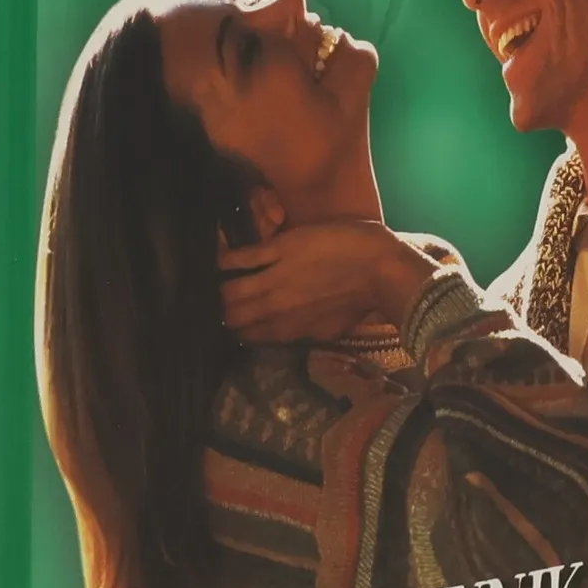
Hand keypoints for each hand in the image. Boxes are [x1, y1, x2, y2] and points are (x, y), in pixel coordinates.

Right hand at [220, 221, 436, 342]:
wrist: (380, 269)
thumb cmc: (363, 299)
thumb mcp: (332, 326)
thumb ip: (307, 330)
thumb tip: (293, 331)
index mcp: (290, 330)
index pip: (249, 336)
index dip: (235, 330)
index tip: (226, 323)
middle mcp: (276, 310)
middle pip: (233, 317)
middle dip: (220, 311)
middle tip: (210, 301)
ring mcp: (275, 280)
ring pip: (230, 291)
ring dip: (217, 287)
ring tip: (207, 280)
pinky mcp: (279, 251)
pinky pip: (240, 258)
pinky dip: (223, 259)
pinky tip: (215, 259)